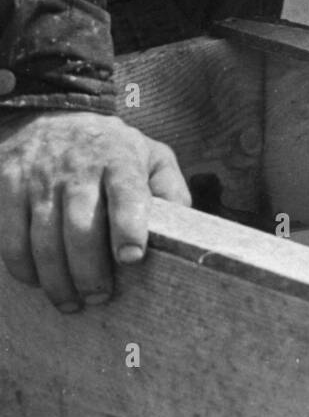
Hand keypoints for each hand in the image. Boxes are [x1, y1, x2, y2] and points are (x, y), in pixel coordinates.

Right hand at [0, 112, 189, 310]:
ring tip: (71, 302)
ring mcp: (40, 175)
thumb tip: (184, 227)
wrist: (51, 114)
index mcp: (120, 157)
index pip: (126, 192)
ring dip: (58, 280)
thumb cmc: (110, 150)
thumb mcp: (149, 155)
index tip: (132, 258)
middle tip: (100, 297)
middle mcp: (79, 165)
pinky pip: (11, 238)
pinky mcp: (8, 184)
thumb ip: (170, 188)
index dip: (128, 227)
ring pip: (44, 240)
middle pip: (81, 227)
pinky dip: (23, 268)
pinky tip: (38, 281)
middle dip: (90, 272)